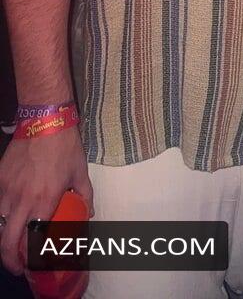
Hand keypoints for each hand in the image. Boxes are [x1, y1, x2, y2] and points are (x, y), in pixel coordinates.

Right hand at [0, 128, 92, 274]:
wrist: (44, 121)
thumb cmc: (65, 147)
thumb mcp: (80, 172)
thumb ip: (85, 196)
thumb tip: (88, 214)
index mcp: (44, 200)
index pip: (32, 239)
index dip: (31, 257)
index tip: (33, 264)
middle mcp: (22, 200)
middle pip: (7, 240)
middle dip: (10, 259)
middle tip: (17, 265)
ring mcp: (7, 190)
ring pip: (0, 223)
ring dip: (6, 235)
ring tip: (14, 239)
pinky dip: (2, 213)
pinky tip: (11, 213)